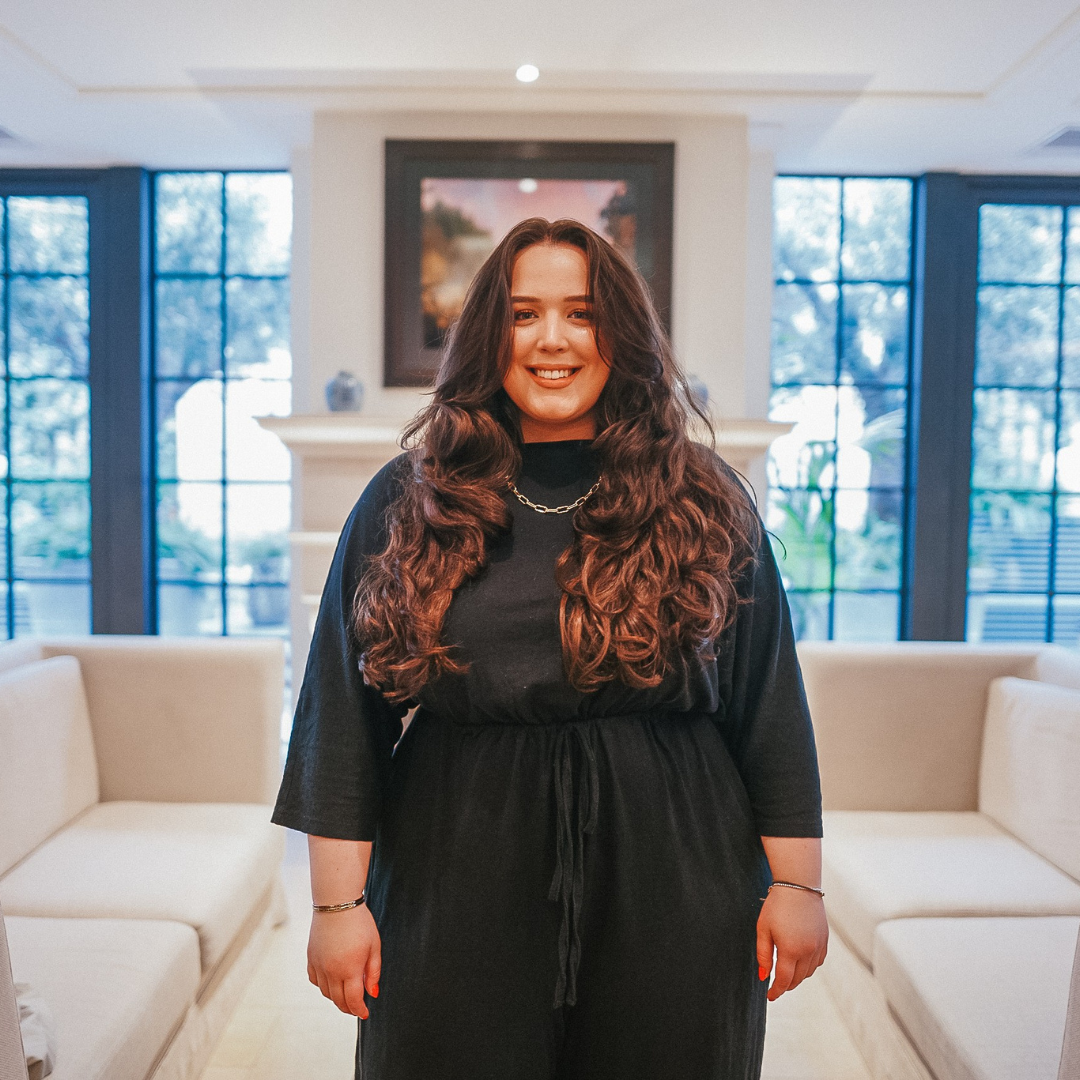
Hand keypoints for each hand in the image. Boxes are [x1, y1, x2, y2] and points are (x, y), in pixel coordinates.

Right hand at [307, 904, 380, 1016]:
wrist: (336, 903)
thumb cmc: (359, 923)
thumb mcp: (374, 946)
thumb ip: (373, 972)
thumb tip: (372, 993)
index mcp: (349, 969)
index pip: (353, 1000)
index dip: (360, 1010)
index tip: (365, 1013)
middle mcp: (331, 971)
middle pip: (338, 1000)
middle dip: (349, 1007)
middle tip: (357, 1007)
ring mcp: (319, 965)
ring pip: (326, 992)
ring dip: (336, 998)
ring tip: (346, 995)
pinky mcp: (311, 958)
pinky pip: (315, 980)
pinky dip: (324, 986)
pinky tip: (332, 981)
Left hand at [755, 887, 827, 1001]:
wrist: (798, 885)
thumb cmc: (776, 906)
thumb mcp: (763, 929)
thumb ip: (763, 954)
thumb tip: (764, 976)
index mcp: (791, 950)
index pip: (784, 980)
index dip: (776, 991)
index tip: (770, 996)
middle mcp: (808, 951)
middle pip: (798, 979)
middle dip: (786, 985)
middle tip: (776, 985)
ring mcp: (819, 946)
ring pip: (809, 972)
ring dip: (798, 977)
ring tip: (787, 973)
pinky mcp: (825, 940)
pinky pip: (818, 961)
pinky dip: (809, 967)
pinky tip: (800, 962)